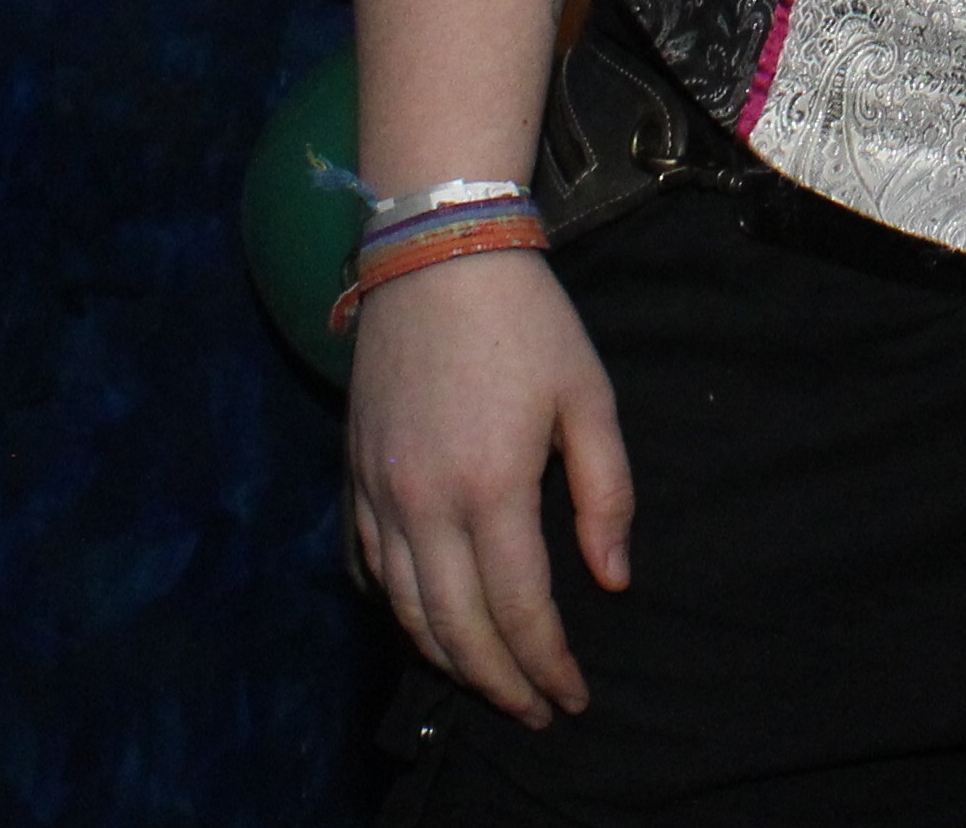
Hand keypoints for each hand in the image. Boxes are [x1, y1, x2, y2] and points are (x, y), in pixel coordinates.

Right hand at [347, 248, 633, 727]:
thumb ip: (606, 494)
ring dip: (447, 659)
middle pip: (456, 630)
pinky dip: (396, 609)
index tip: (571, 697)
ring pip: (405, 610)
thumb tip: (611, 580)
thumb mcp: (588, 397)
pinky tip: (426, 621)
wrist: (435, 254)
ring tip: (489, 680)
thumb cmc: (526, 321)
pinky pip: (368, 567)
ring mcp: (379, 492)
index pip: (518, 612)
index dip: (547, 665)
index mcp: (490, 487)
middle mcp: (423, 504)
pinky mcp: (354, 475)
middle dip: (499, 684)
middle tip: (534, 710)